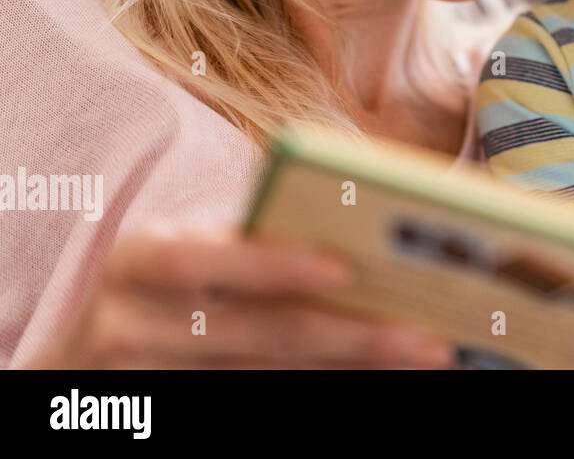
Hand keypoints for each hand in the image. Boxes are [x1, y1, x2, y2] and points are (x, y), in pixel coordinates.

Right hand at [25, 222, 453, 368]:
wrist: (79, 366)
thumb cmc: (160, 286)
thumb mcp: (183, 250)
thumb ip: (248, 238)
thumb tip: (364, 226)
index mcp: (142, 258)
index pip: (202, 260)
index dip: (271, 266)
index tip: (345, 269)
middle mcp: (134, 323)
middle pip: (256, 335)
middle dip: (352, 335)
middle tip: (429, 335)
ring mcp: (147, 379)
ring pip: (266, 378)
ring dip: (353, 368)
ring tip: (424, 356)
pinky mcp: (170, 412)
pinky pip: (257, 401)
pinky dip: (322, 390)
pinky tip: (377, 378)